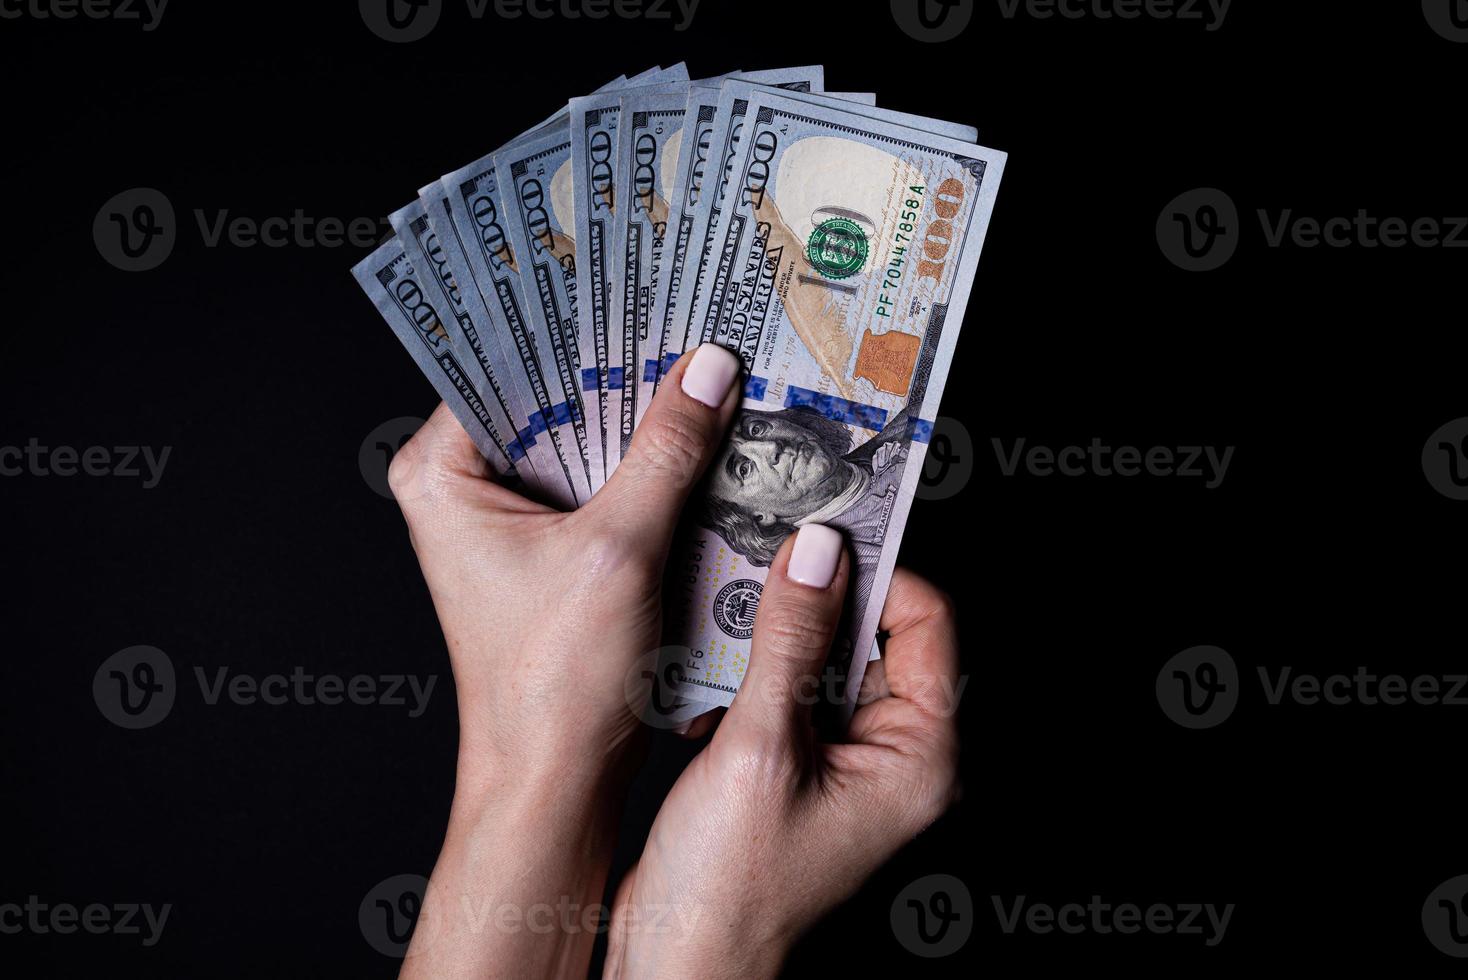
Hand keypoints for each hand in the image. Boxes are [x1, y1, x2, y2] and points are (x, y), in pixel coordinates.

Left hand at [387, 344, 741, 977]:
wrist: (556, 783)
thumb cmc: (554, 683)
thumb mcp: (619, 549)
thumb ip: (666, 451)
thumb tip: (708, 370)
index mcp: (442, 473)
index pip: (508, 363)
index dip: (577, 327)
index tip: (643, 286)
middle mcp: (466, 488)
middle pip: (554, 401)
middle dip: (625, 375)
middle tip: (693, 324)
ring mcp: (512, 521)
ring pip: (587, 444)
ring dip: (647, 424)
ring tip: (711, 374)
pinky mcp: (556, 552)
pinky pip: (608, 488)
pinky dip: (654, 473)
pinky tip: (709, 446)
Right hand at [604, 529, 961, 978]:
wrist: (679, 960)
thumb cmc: (729, 890)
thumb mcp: (761, 749)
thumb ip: (792, 643)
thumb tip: (816, 553)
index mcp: (918, 756)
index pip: (926, 623)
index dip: (877, 572)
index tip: (819, 536)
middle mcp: (894, 756)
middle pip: (873, 635)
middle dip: (814, 599)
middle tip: (760, 560)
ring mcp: (847, 763)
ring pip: (824, 659)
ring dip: (773, 636)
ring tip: (724, 623)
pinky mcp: (801, 767)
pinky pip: (789, 691)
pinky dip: (751, 673)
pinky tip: (707, 685)